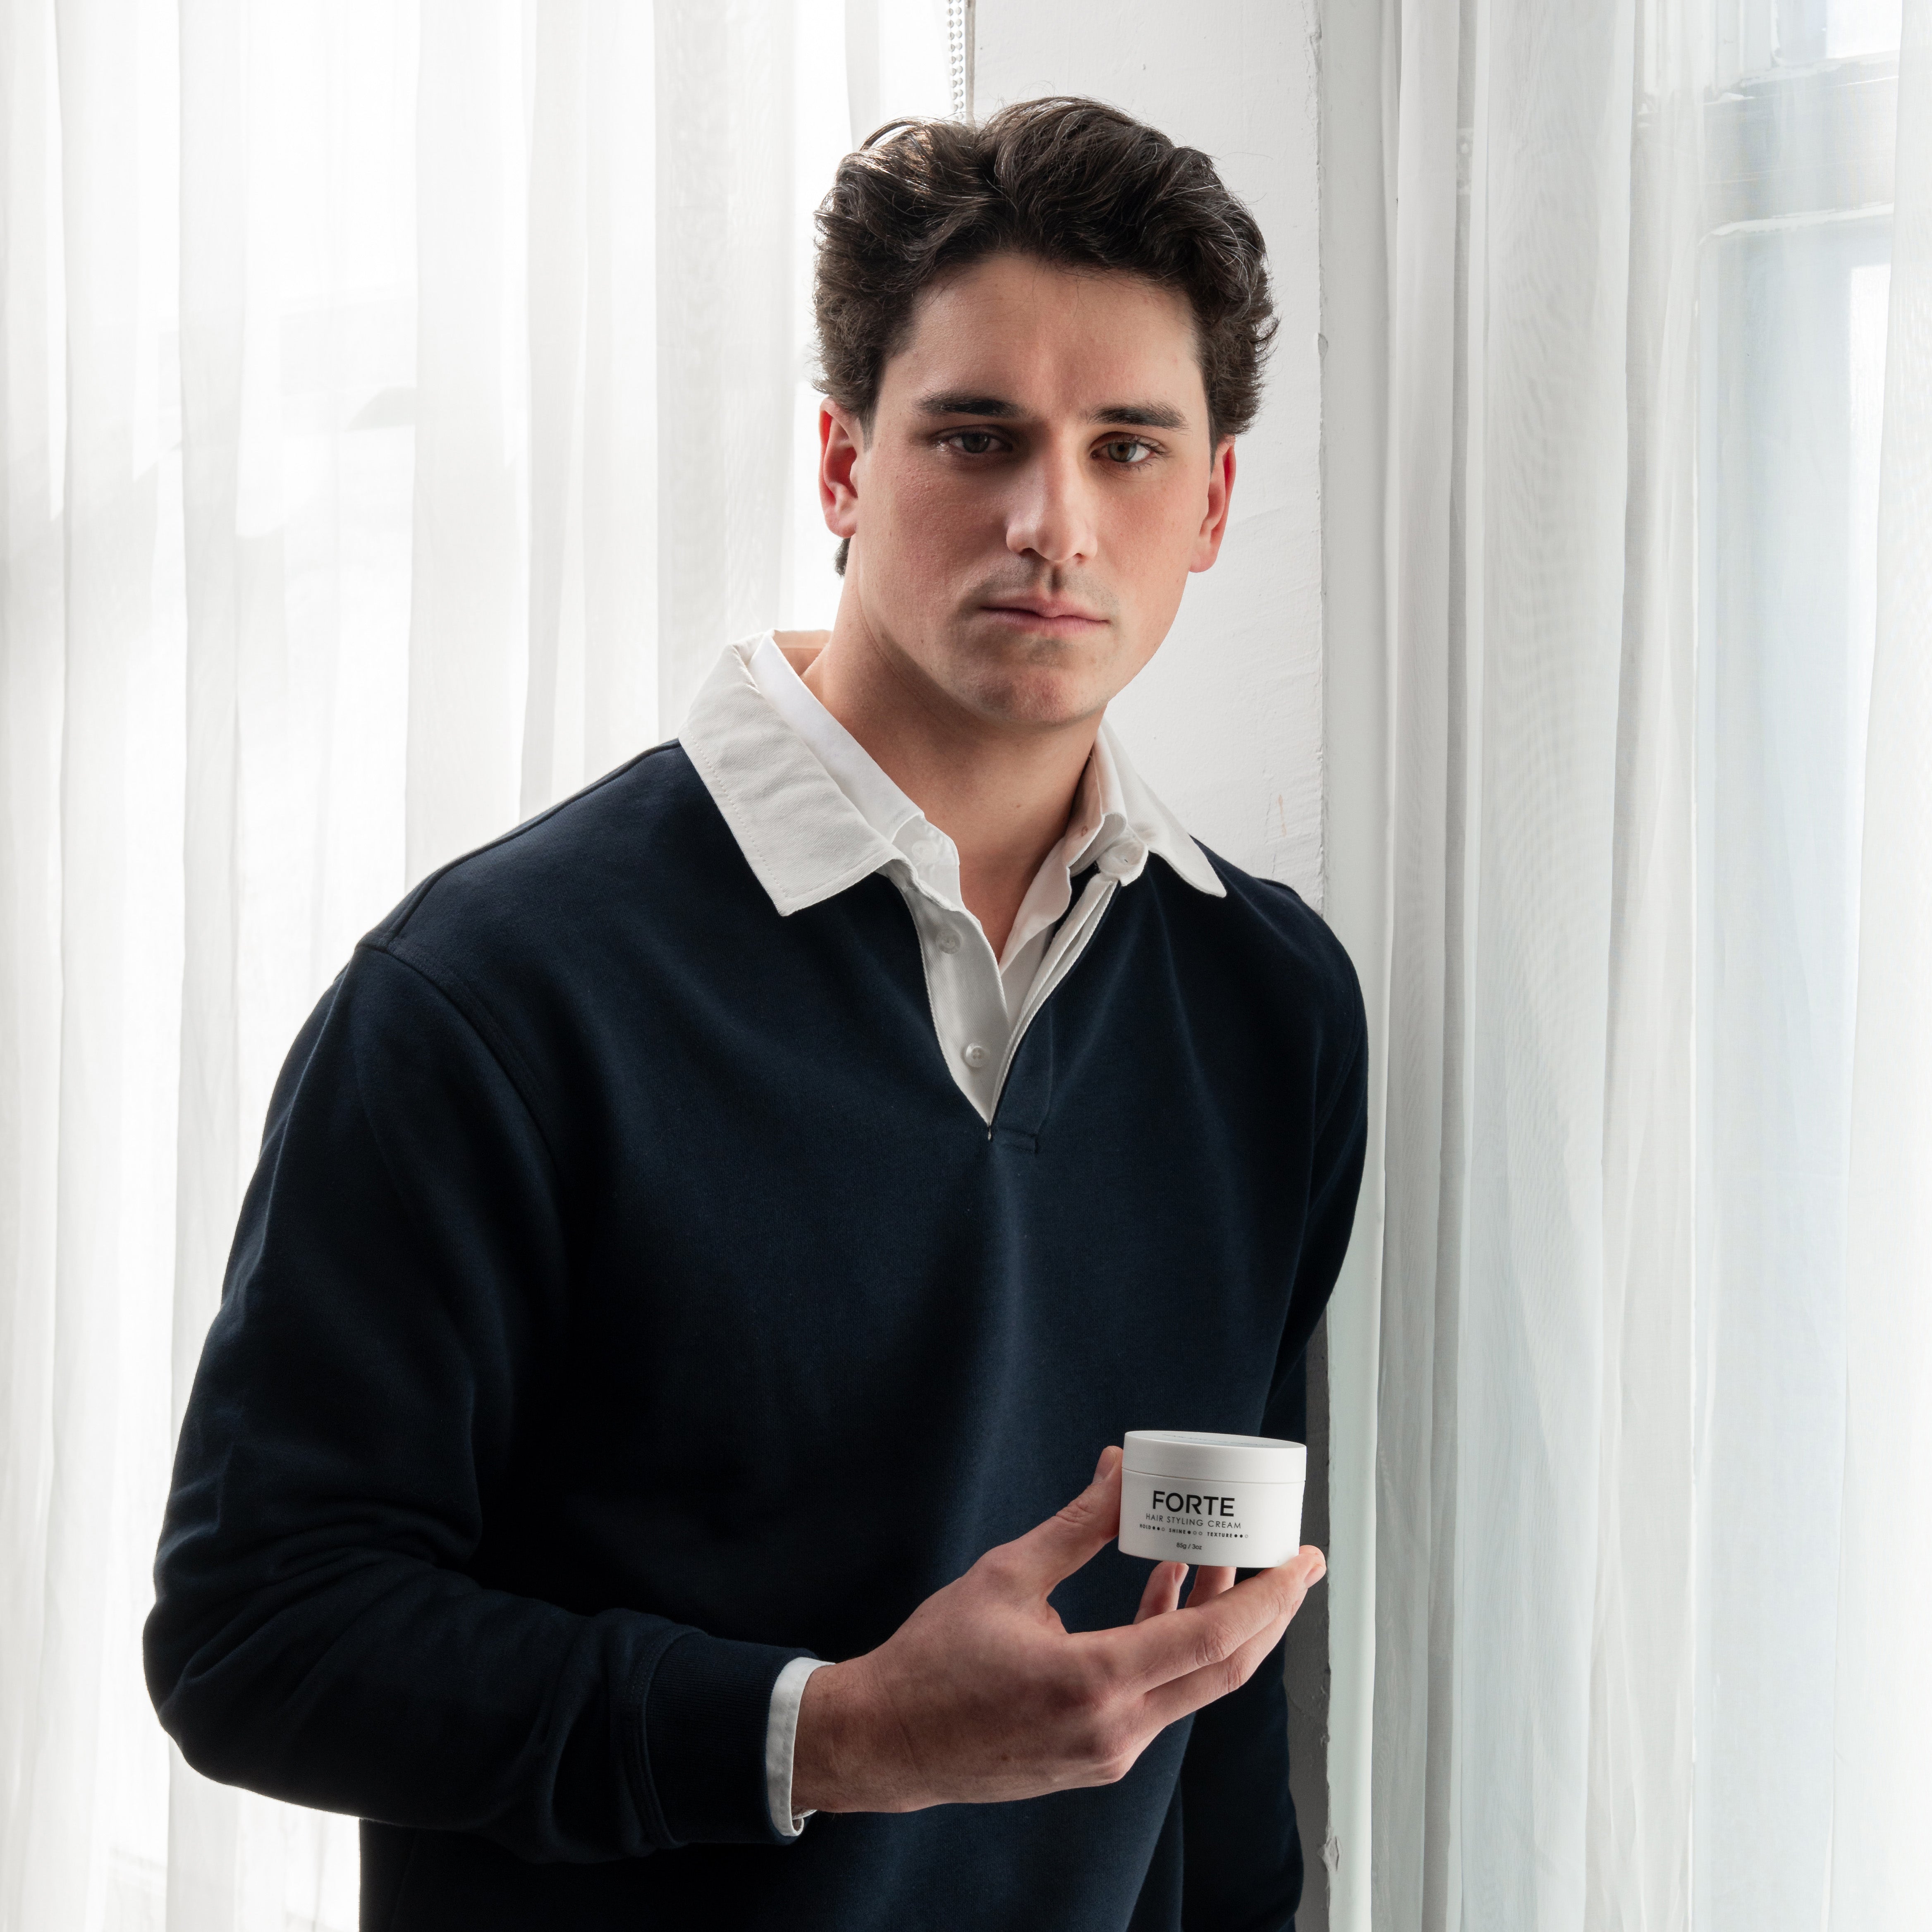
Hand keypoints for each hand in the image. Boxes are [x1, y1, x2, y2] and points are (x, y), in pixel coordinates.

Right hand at [790, 1444, 1325, 1813]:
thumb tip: (1119, 1469)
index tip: (1303, 1558)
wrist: (887, 1742)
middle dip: (1269, 1611)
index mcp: (1094, 1683)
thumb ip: (1076, 1526)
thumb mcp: (1007, 1577)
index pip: (1213, 1639)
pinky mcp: (1096, 1758)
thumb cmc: (935, 1662)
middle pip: (1222, 1670)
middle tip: (1294, 1562)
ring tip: (1227, 1563)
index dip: (1269, 1596)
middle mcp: (1114, 1730)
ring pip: (1193, 1685)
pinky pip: (1158, 1698)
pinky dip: (1175, 1646)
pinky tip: (1166, 1593)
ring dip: (1219, 1625)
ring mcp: (1108, 1752)